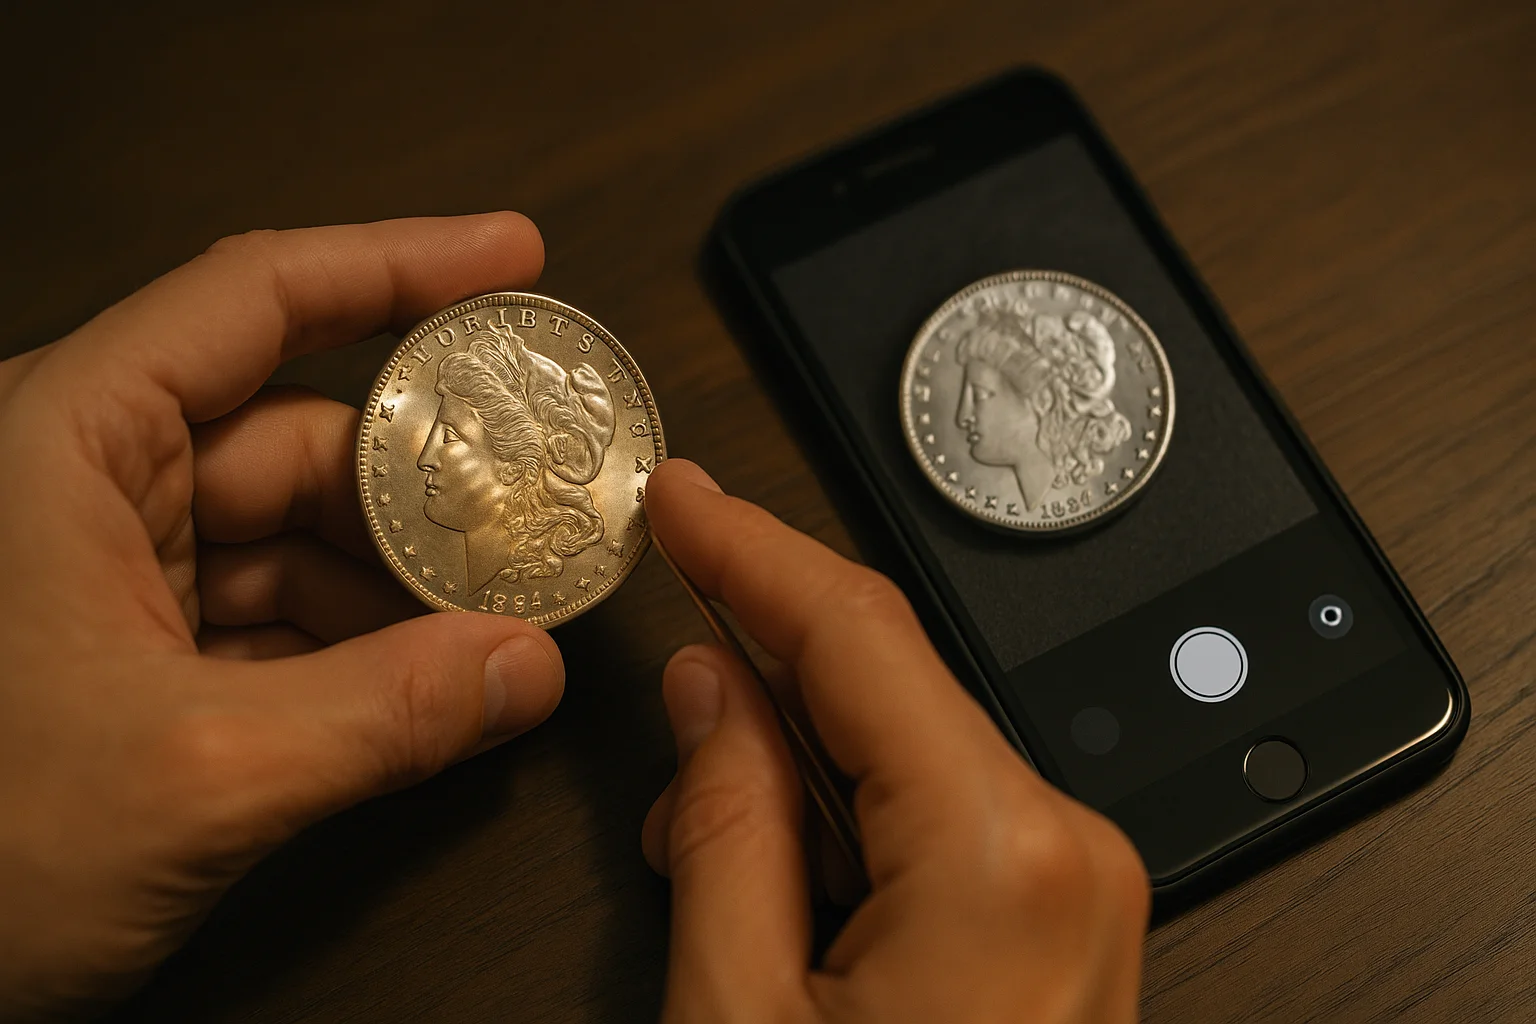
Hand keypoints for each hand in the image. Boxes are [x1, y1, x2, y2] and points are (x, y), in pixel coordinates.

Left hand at [0, 216, 565, 1018]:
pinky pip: (273, 615)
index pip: (255, 300)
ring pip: (296, 537)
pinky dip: (355, 648)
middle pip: (301, 437)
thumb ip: (382, 715)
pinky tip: (424, 686)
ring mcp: (104, 571)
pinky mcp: (125, 651)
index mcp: (60, 444)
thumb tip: (524, 669)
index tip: (510, 257)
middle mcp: (81, 486)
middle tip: (536, 524)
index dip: (396, 264)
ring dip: (401, 589)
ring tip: (493, 633)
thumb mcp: (188, 776)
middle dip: (430, 489)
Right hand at [642, 460, 1149, 1021]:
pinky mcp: (1065, 925)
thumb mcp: (741, 1016)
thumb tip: (711, 689)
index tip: (685, 502)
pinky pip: (945, 821)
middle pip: (889, 687)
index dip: (752, 551)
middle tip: (672, 723)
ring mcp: (1080, 892)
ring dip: (802, 774)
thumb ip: (724, 830)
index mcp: (999, 859)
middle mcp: (1067, 855)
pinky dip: (854, 829)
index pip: (858, 635)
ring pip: (911, 753)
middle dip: (763, 685)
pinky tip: (790, 894)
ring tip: (714, 863)